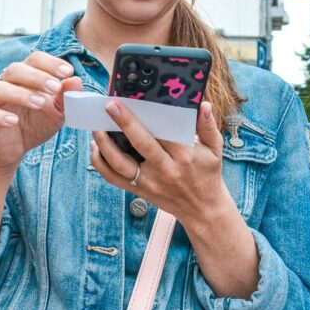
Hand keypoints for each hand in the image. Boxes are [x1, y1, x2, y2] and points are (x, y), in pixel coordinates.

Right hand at [0, 51, 80, 172]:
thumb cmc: (35, 124)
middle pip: (15, 69)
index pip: (34, 60)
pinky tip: (14, 121)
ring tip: (40, 103)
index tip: (68, 71)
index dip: (50, 63)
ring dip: (22, 94)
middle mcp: (7, 84)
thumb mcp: (56, 113)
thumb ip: (66, 97)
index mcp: (25, 77)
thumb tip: (76, 80)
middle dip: (37, 76)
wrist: (14, 150)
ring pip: (0, 88)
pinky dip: (0, 116)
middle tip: (56, 87)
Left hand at [90, 100, 231, 228]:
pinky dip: (100, 164)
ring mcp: (150, 183)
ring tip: (97, 126)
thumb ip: (209, 125)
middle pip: (141, 145)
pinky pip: (114, 179)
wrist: (202, 209)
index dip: (149, 116)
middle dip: (124, 124)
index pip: (164, 133)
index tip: (136, 100)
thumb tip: (204, 104)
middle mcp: (166, 170)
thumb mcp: (215, 149)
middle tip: (110, 105)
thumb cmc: (208, 173)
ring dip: (105, 145)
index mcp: (185, 156)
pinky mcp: (139, 191)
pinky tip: (95, 147)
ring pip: (121, 164)